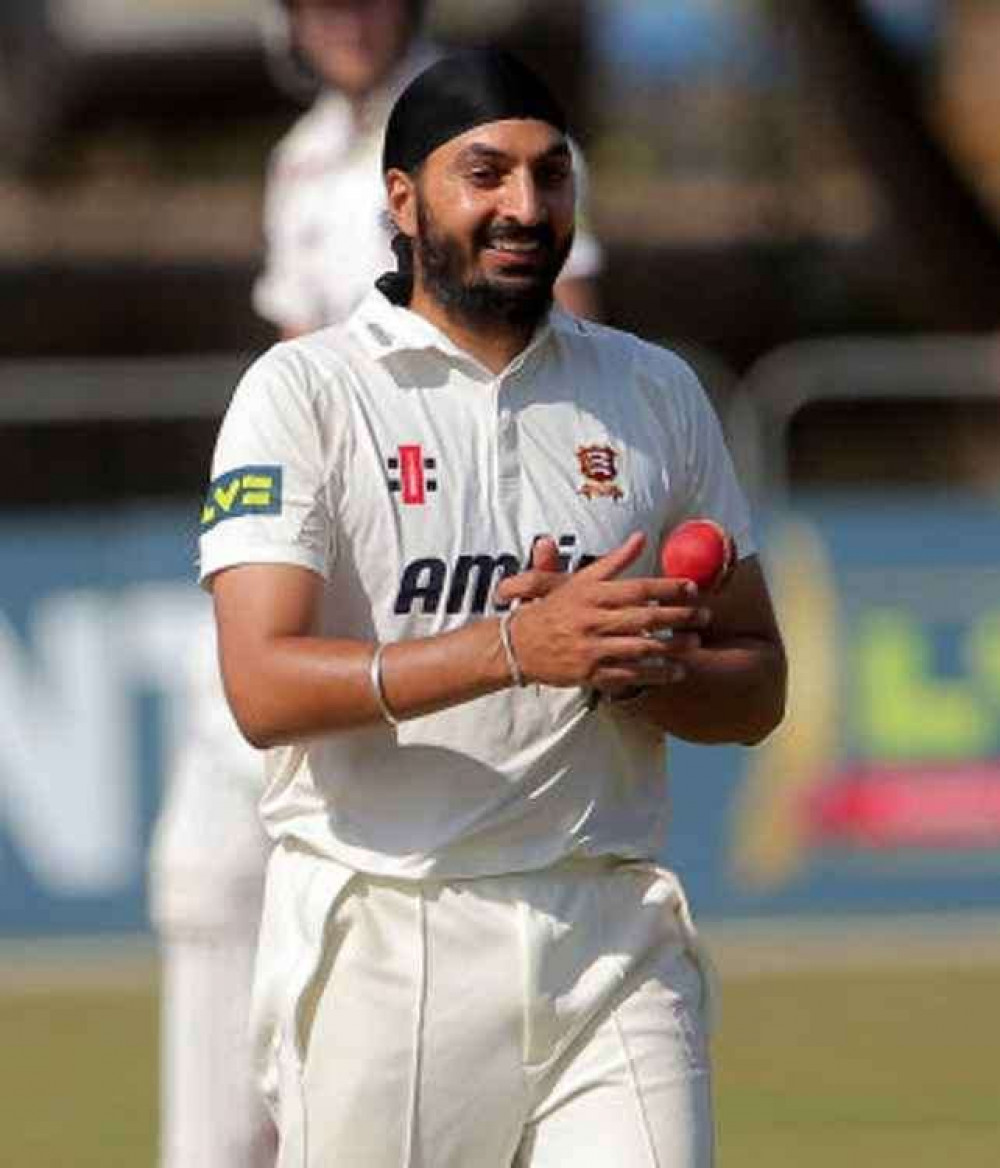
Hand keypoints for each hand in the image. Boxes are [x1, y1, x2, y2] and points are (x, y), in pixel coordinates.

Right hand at [506, 533, 708, 689]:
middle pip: (645, 618)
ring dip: (673, 647)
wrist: (518, 645)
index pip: (637, 588)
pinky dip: (655, 674)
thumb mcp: (578, 580)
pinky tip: (676, 671)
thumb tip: (639, 537)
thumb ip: (612, 561)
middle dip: (679, 616)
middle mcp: (593, 620)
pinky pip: (630, 675)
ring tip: (695, 643)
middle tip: (705, 615)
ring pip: (641, 648)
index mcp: (591, 594)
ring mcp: (592, 648)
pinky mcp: (591, 673)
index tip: (692, 588)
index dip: (668, 588)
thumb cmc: (552, 610)